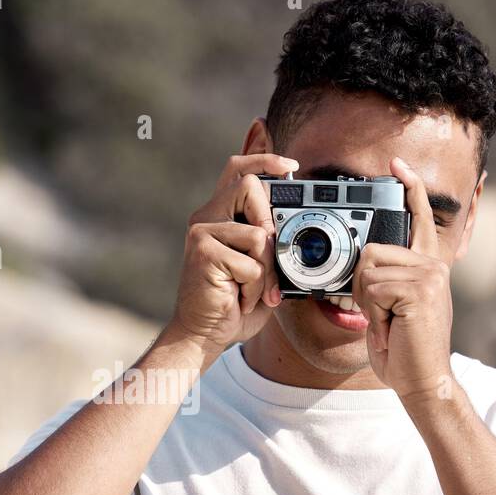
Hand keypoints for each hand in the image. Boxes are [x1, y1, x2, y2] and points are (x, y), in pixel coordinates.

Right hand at [165, 153, 297, 358]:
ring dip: (266, 269)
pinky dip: (256, 287)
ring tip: (252, 289)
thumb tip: (293, 226)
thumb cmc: (233, 303)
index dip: (265, 159)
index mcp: (219, 215)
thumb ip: (271, 242)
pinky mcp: (203, 252)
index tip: (291, 167)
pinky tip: (241, 298)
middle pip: (248, 185)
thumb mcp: (261, 267)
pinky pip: (251, 262)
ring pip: (258, 233)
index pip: (238, 169)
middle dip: (269, 220)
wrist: (204, 335)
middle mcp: (206, 218)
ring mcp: (202, 233)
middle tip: (268, 254)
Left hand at [353, 156, 454, 404]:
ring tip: (389, 323)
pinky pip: (374, 287)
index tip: (397, 166)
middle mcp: (433, 265)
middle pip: (372, 250)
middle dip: (364, 286)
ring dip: (368, 302)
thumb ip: (385, 280)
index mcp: (429, 266)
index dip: (409, 189)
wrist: (423, 380)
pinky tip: (393, 327)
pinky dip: (374, 312)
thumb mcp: (392, 308)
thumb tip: (365, 260)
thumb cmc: (404, 348)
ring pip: (368, 269)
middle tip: (383, 316)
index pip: (420, 219)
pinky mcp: (421, 288)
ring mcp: (430, 274)